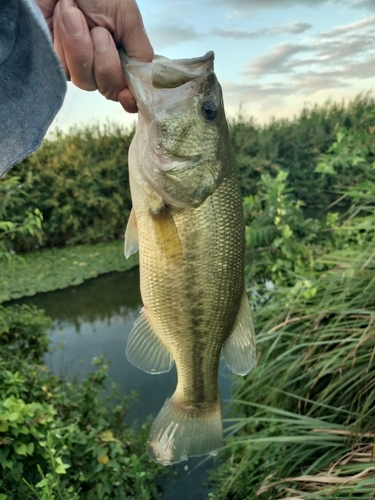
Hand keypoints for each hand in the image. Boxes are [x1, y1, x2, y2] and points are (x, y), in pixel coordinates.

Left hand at [36, 0, 153, 112]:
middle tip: (100, 31)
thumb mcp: (129, 19)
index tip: (127, 95)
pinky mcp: (55, 61)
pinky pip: (63, 68)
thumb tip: (145, 82)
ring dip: (81, 45)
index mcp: (123, 60)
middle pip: (108, 89)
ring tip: (74, 14)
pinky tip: (64, 18)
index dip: (129, 99)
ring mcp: (78, 66)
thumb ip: (141, 54)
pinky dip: (65, 41)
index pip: (129, 92)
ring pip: (84, 81)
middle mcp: (102, 68)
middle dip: (105, 61)